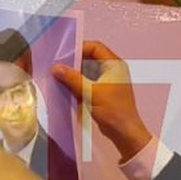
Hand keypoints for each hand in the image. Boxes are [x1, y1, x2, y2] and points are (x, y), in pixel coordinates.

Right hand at [53, 41, 153, 158]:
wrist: (124, 132)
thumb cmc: (113, 110)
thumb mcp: (91, 92)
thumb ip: (73, 78)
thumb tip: (56, 68)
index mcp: (114, 65)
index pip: (95, 47)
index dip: (80, 48)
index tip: (64, 54)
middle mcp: (112, 70)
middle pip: (90, 59)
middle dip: (74, 63)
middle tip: (58, 66)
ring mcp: (108, 82)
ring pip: (88, 72)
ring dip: (75, 75)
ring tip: (59, 76)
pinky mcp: (103, 92)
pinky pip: (88, 83)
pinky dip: (78, 84)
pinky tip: (66, 88)